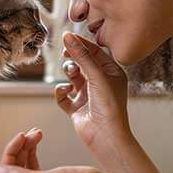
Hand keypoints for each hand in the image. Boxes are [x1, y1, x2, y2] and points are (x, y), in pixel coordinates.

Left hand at [0, 129, 122, 172]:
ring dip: (27, 147)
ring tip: (38, 132)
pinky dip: (33, 152)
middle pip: (14, 168)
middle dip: (20, 147)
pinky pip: (32, 166)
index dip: (11, 151)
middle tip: (34, 132)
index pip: (7, 172)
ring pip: (23, 165)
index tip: (22, 135)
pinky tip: (38, 141)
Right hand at [56, 32, 131, 152]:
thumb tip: (67, 36)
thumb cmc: (109, 106)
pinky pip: (63, 95)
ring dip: (69, 73)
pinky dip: (61, 91)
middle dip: (73, 57)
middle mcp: (100, 83)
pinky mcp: (76, 107)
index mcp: (112, 73)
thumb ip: (81, 55)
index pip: (95, 52)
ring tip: (71, 74)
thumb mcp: (96, 76)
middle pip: (82, 62)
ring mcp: (87, 95)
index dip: (81, 44)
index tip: (67, 36)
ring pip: (72, 76)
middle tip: (65, 53)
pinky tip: (65, 91)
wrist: (105, 136)